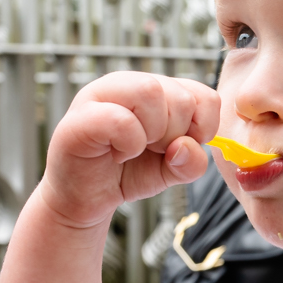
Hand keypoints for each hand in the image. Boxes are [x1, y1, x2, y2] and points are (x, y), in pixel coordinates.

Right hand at [36, 71, 220, 230]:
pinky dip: (129, 144)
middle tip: (153, 150)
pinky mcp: (79, 119)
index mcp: (153, 89)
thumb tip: (187, 147)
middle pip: (179, 95)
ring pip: (150, 91)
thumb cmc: (126, 174)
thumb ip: (192, 162)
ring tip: (134, 149)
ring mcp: (100, 95)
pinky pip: (121, 120)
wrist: (85, 199)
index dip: (203, 127)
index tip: (182, 146)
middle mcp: (127, 83)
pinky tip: (118, 154)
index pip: (201, 94)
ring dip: (153, 133)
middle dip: (176, 134)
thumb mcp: (171, 170)